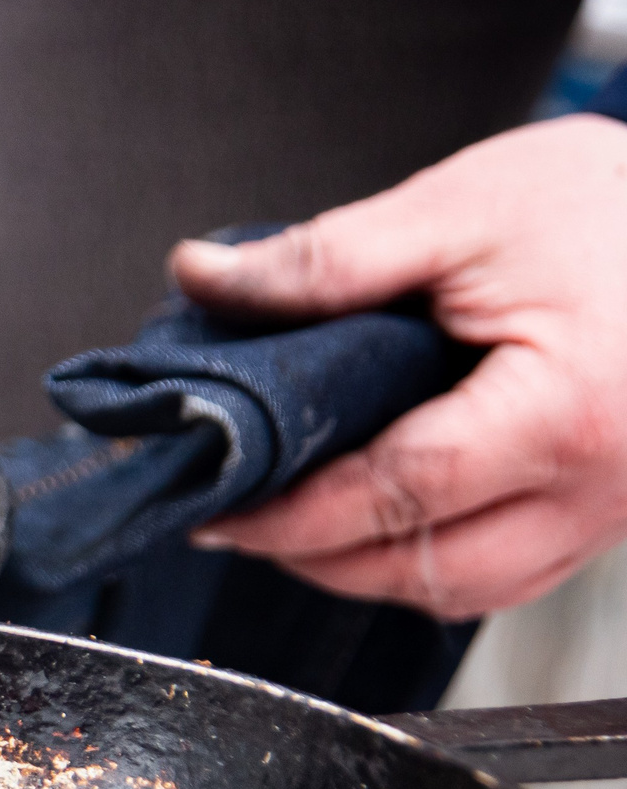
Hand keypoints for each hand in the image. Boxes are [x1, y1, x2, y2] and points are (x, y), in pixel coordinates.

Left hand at [172, 112, 626, 619]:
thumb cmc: (617, 200)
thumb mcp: (464, 207)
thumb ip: (328, 258)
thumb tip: (203, 277)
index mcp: (564, 413)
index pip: (397, 495)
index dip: (291, 515)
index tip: (214, 509)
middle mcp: (601, 485)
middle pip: (426, 569)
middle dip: (316, 556)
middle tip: (240, 515)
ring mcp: (616, 509)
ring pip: (469, 588)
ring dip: (372, 569)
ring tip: (296, 517)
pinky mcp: (617, 509)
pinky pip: (513, 570)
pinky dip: (434, 557)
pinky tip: (382, 516)